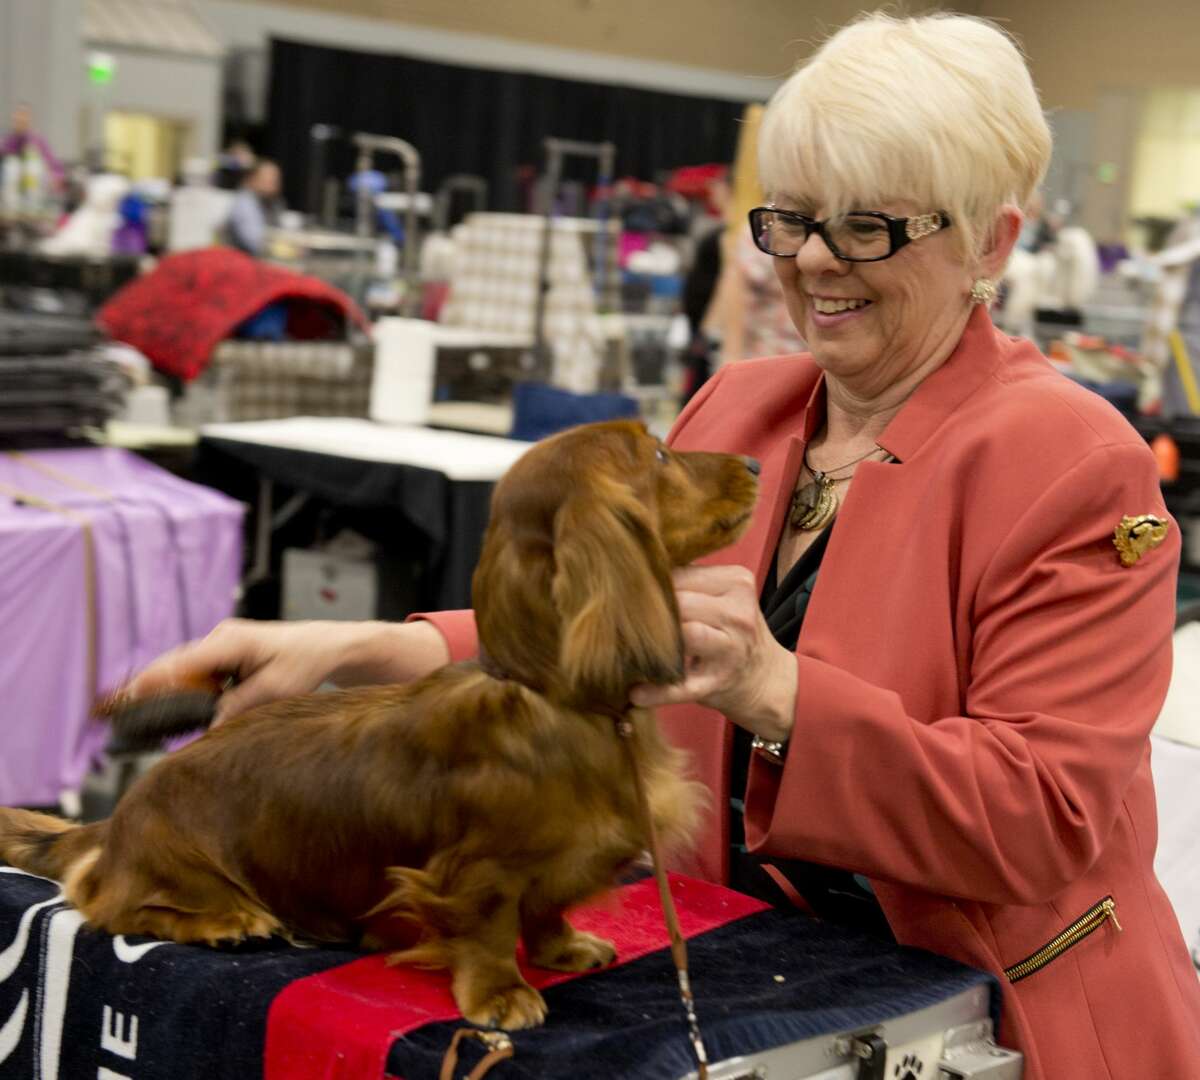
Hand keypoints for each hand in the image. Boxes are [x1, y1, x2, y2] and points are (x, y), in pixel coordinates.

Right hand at [125, 618, 449, 724]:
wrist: (331, 646)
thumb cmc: (307, 663)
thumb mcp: (274, 690)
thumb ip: (238, 708)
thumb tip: (208, 728)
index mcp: (229, 642)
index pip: (181, 665)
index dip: (151, 684)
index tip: (126, 701)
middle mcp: (220, 638)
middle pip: (174, 665)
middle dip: (146, 688)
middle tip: (115, 713)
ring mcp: (222, 644)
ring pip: (183, 668)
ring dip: (164, 690)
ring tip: (133, 715)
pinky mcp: (227, 653)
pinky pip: (197, 672)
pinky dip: (183, 689)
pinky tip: (169, 710)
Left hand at [629, 566, 797, 741]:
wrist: (767, 679)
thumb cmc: (733, 633)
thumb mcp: (725, 597)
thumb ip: (690, 582)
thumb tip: (636, 571)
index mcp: (737, 584)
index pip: (683, 574)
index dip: (653, 584)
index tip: (629, 593)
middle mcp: (738, 614)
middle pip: (681, 602)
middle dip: (650, 612)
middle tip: (623, 619)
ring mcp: (731, 650)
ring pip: (685, 635)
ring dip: (654, 643)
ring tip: (628, 647)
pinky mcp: (718, 683)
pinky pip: (682, 686)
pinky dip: (657, 691)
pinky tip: (637, 693)